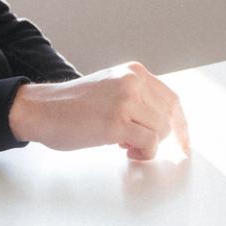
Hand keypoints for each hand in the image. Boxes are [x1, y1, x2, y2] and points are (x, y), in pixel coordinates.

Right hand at [9, 62, 190, 160]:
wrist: (41, 109)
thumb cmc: (72, 105)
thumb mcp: (111, 88)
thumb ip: (137, 98)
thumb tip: (162, 124)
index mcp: (133, 72)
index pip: (171, 98)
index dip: (181, 123)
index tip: (184, 141)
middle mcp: (132, 82)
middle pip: (169, 116)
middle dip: (163, 137)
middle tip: (143, 146)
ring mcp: (125, 101)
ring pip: (161, 130)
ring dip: (149, 146)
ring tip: (128, 146)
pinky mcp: (116, 123)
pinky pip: (149, 142)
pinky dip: (143, 152)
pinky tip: (126, 150)